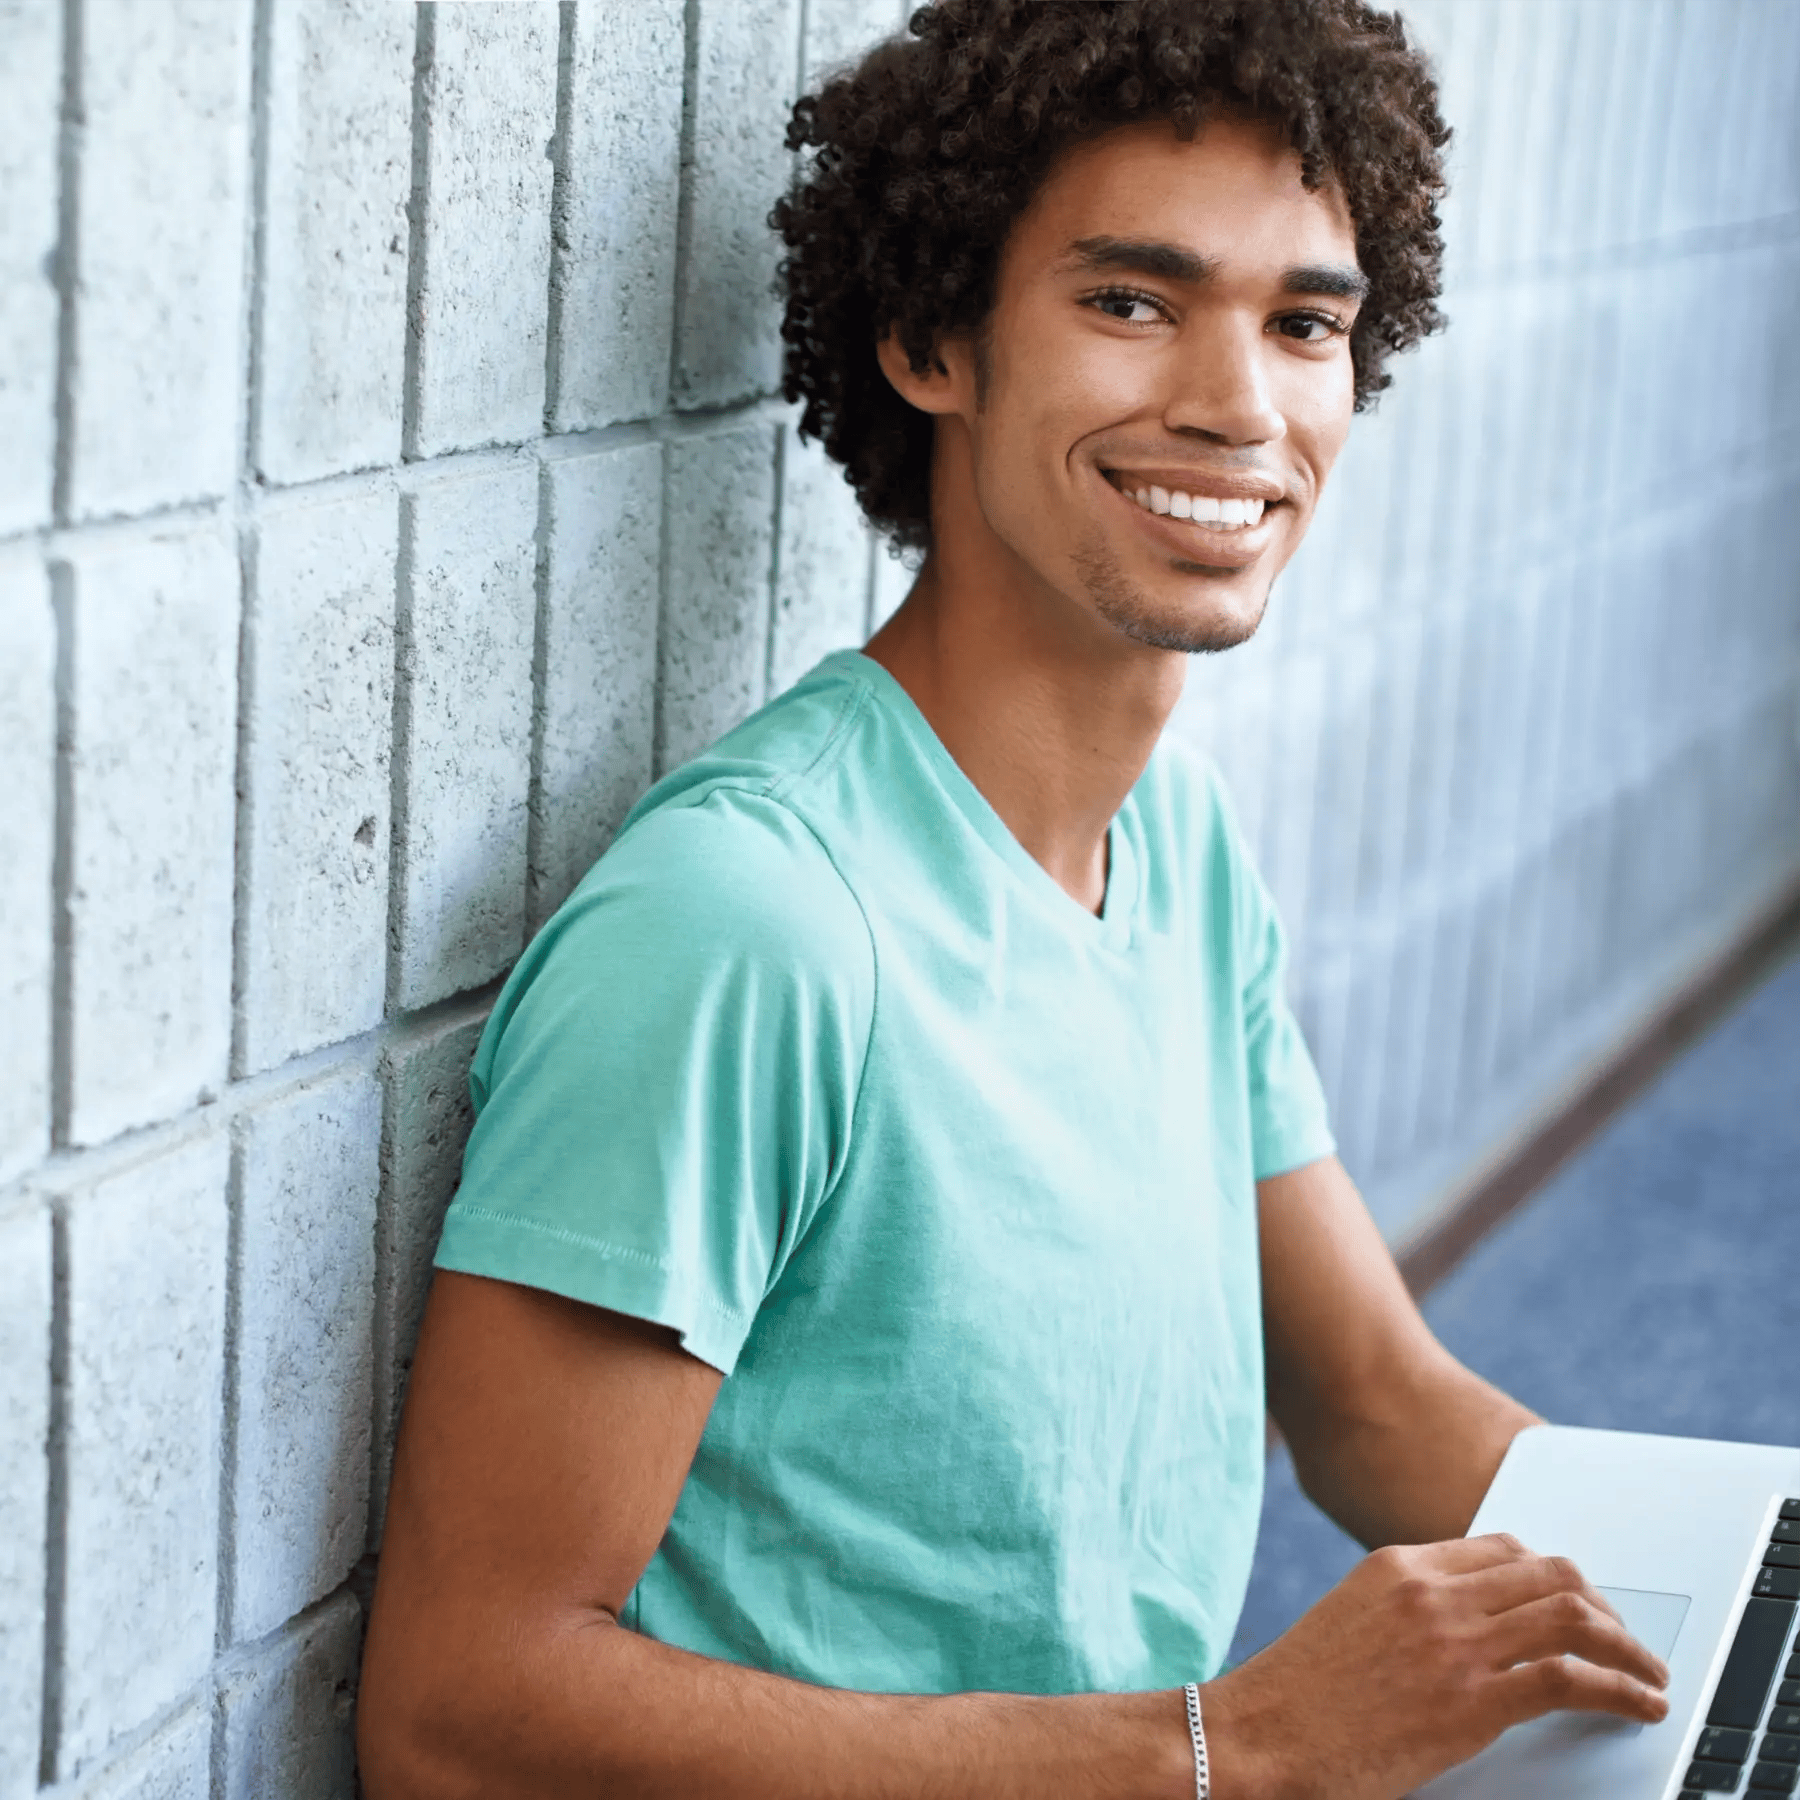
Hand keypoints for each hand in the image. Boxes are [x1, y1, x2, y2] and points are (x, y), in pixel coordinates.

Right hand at [1198, 1533, 1670, 1799]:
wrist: (1256, 1739)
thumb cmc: (1293, 1701)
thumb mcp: (1348, 1625)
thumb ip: (1404, 1614)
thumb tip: (1461, 1636)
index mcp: (1396, 1565)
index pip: (1502, 1548)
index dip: (1553, 1578)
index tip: (1578, 1608)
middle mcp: (1430, 1590)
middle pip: (1548, 1571)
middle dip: (1602, 1605)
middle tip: (1626, 1642)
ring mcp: (1452, 1641)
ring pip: (1572, 1614)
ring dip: (1627, 1646)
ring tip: (1648, 1676)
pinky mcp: (1470, 1700)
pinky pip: (1571, 1678)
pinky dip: (1620, 1689)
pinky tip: (1638, 1706)